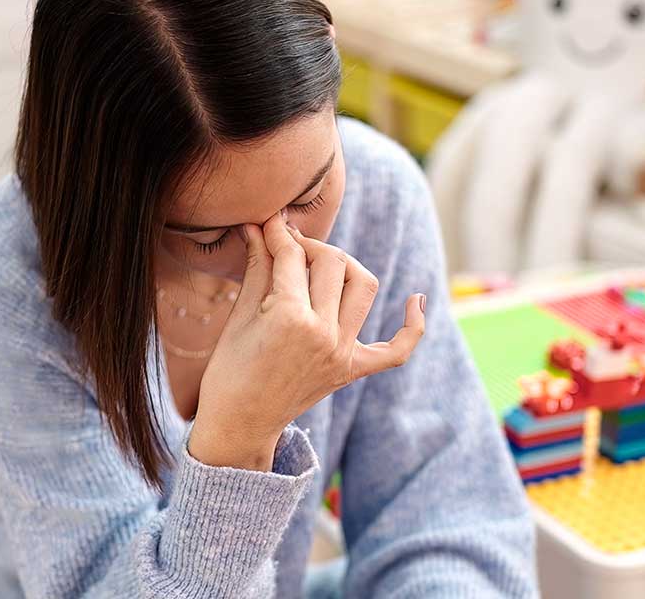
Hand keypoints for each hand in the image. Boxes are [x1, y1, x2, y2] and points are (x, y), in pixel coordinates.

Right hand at [187, 213, 425, 470]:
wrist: (240, 421)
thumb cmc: (229, 370)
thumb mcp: (239, 316)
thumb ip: (257, 267)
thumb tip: (257, 227)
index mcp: (288, 317)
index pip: (293, 255)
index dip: (279, 233)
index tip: (271, 223)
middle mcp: (322, 333)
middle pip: (332, 263)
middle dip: (310, 246)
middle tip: (289, 248)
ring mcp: (342, 353)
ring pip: (364, 287)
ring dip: (346, 267)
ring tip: (323, 267)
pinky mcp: (352, 370)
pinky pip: (396, 350)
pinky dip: (412, 326)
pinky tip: (415, 300)